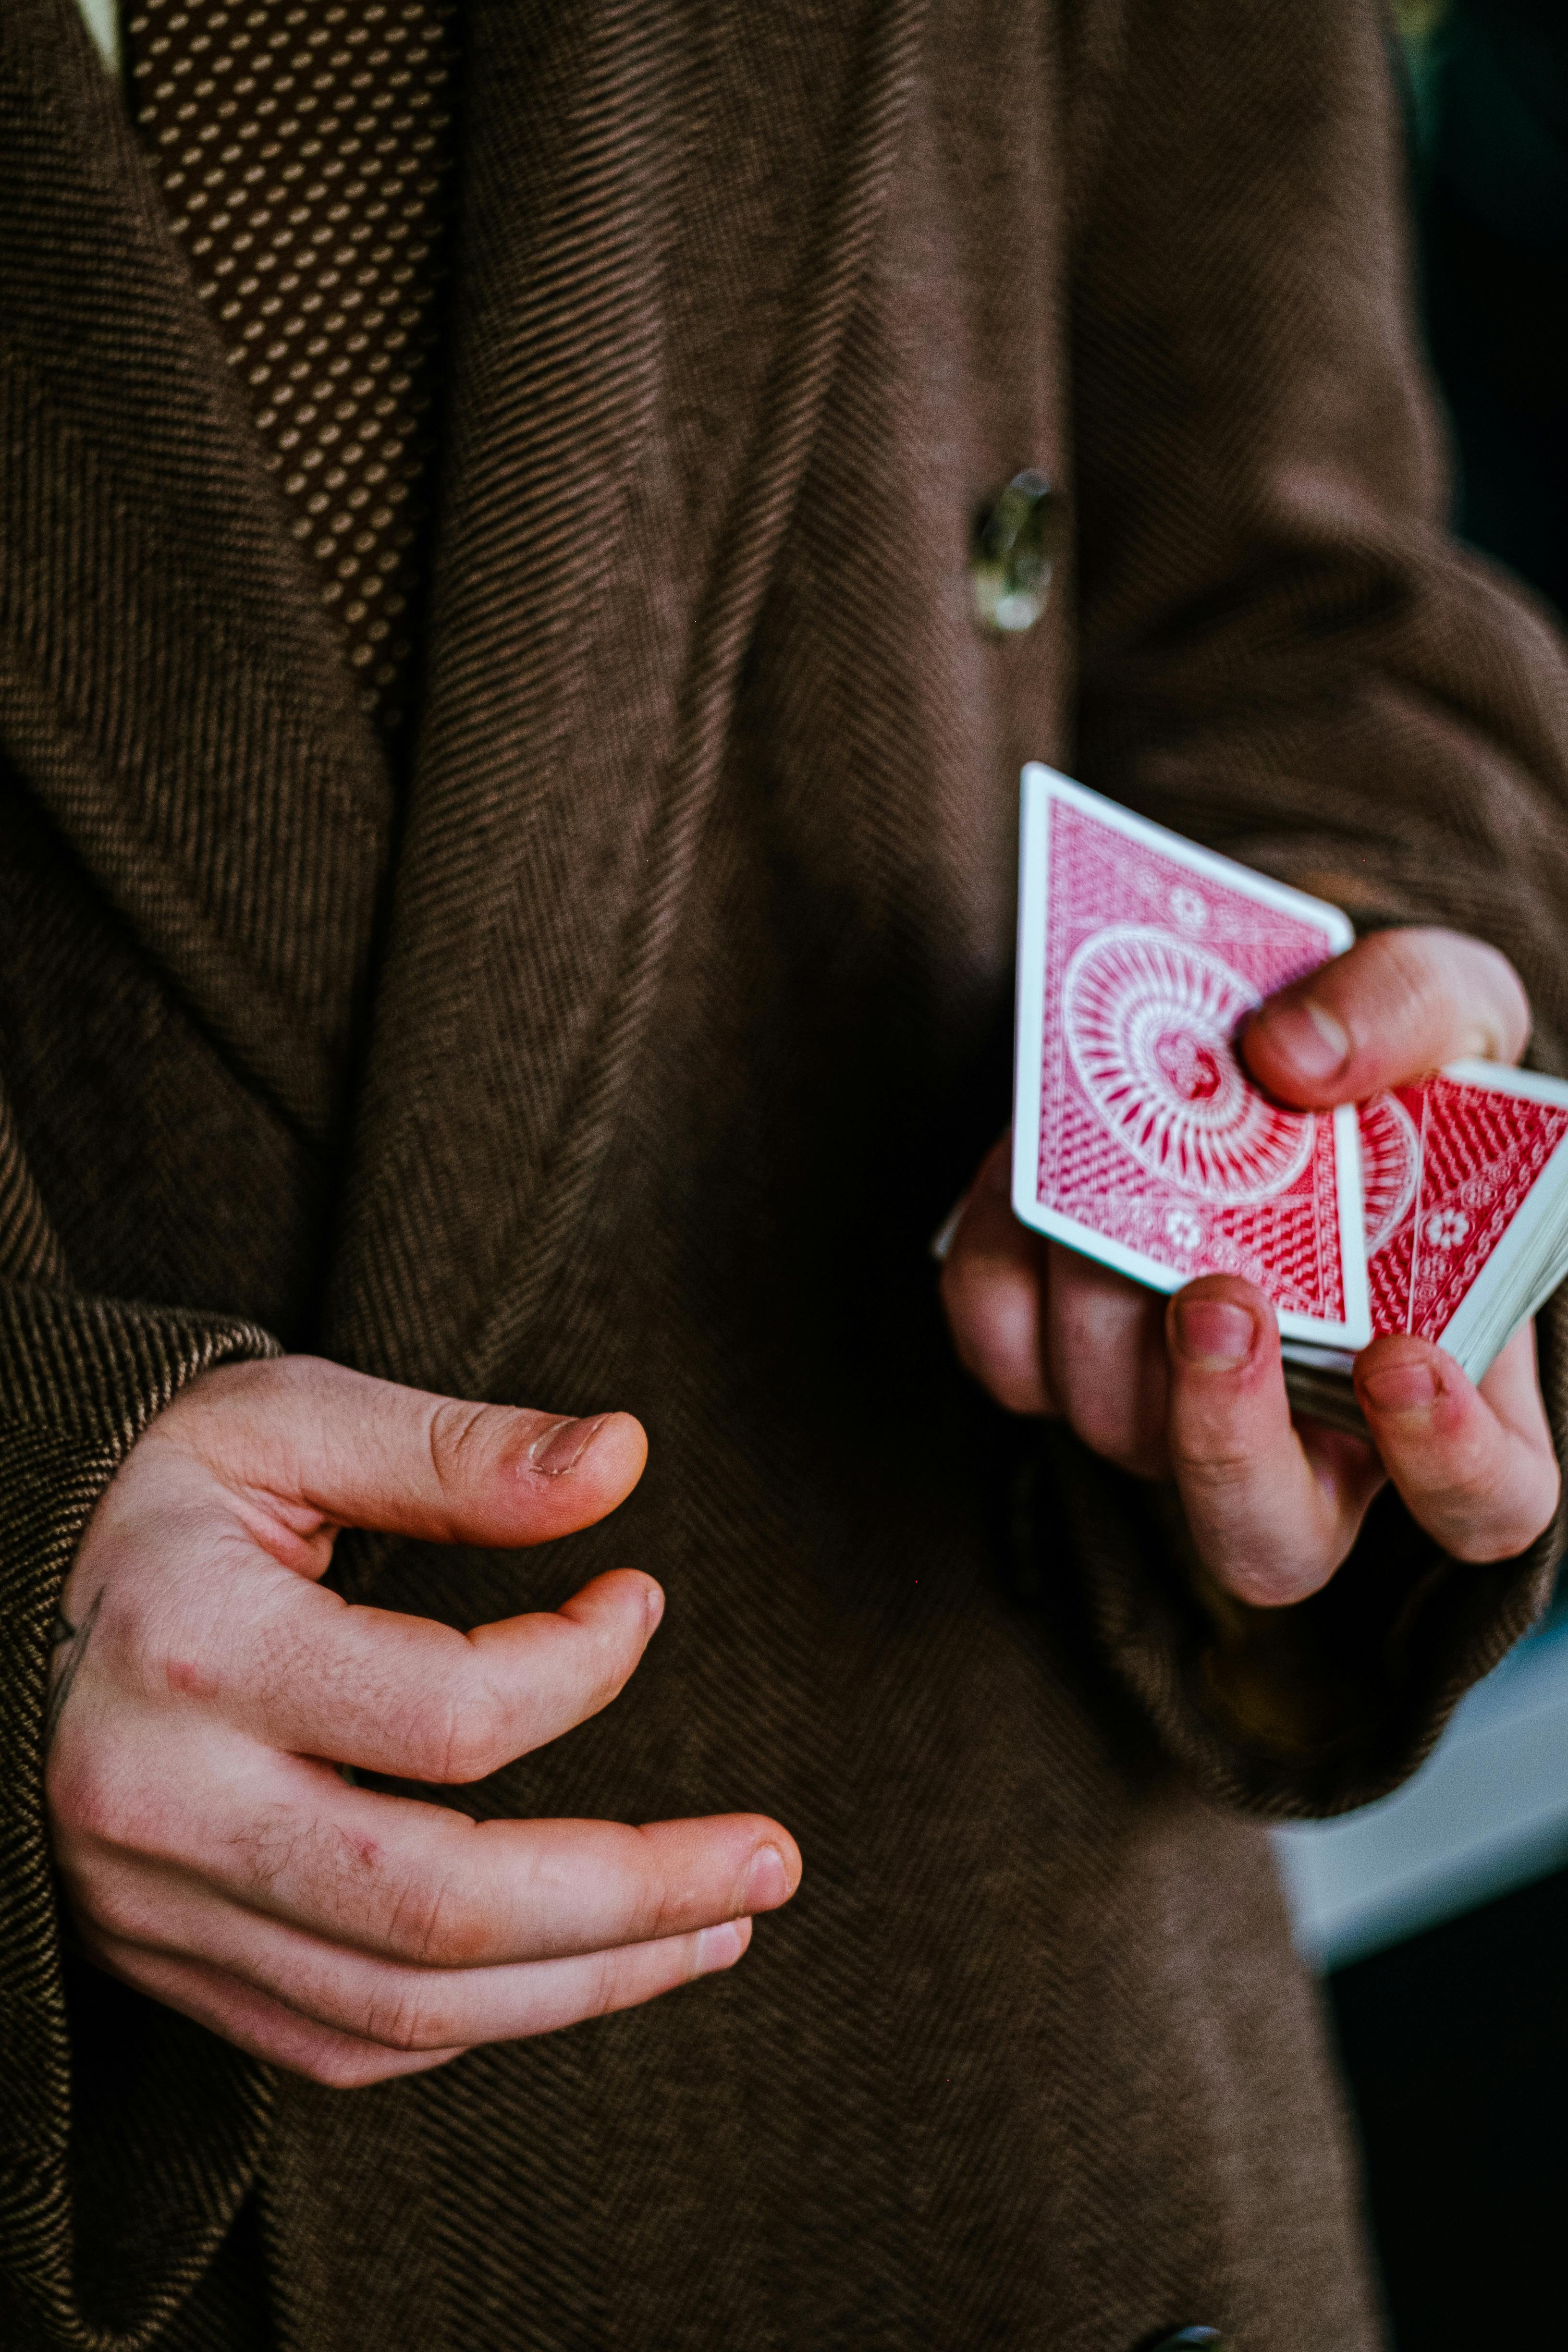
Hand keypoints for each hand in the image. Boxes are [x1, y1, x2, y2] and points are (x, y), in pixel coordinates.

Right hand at [45, 1356, 799, 2086]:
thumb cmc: (151, 1493)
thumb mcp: (285, 1424)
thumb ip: (455, 1451)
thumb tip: (622, 1460)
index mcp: (194, 1655)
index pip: (446, 1718)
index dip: (585, 1666)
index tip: (640, 1599)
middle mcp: (162, 1808)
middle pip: (441, 1905)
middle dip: (637, 1896)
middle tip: (772, 1863)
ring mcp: (154, 1907)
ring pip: (404, 2006)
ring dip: (588, 1983)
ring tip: (717, 1930)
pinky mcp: (162, 1960)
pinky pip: (339, 2043)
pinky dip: (475, 2022)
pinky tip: (570, 1970)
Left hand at [942, 927, 1559, 1605]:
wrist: (1244, 1030)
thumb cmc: (1379, 1054)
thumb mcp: (1445, 1003)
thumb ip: (1407, 1011)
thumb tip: (1289, 1060)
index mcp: (1441, 1382)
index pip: (1484, 1501)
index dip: (1448, 1461)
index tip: (1403, 1359)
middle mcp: (1300, 1432)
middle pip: (1262, 1538)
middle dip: (1225, 1432)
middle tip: (1218, 1302)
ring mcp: (1164, 1413)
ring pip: (1117, 1432)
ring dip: (1105, 1305)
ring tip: (1116, 1163)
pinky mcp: (1048, 1361)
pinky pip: (1003, 1355)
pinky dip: (1000, 1262)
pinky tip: (1028, 1166)